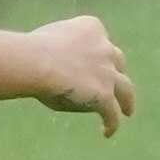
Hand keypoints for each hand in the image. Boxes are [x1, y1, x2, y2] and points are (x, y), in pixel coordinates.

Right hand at [24, 15, 135, 136]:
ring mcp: (107, 72)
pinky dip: (112, 123)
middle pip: (117, 62)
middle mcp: (105, 48)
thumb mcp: (51, 38)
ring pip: (125, 88)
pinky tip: (107, 132)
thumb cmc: (33, 50)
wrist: (35, 61)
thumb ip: (64, 48)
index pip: (101, 40)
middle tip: (114, 84)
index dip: (98, 53)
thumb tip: (58, 62)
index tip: (94, 62)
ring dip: (127, 100)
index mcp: (91, 28)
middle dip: (116, 72)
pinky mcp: (104, 94)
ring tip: (126, 111)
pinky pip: (112, 113)